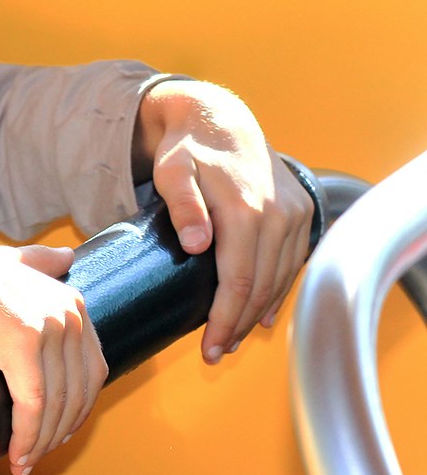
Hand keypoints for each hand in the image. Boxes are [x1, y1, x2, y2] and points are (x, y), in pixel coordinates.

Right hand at [0, 231, 106, 474]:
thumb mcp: (13, 262)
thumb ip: (41, 261)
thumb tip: (67, 256)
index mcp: (73, 302)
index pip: (92, 371)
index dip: (79, 409)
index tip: (59, 432)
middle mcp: (69, 315)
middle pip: (77, 393)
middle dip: (61, 431)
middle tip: (39, 454)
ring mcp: (49, 329)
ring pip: (56, 406)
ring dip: (42, 443)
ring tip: (23, 463)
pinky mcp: (22, 346)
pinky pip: (33, 407)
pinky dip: (27, 438)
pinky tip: (16, 457)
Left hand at [134, 80, 312, 363]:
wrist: (220, 121)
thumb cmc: (188, 151)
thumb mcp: (172, 172)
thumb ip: (183, 206)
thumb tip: (197, 244)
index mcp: (246, 211)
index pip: (239, 281)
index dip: (225, 319)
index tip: (210, 348)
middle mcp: (278, 216)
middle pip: (262, 287)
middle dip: (239, 325)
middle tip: (216, 352)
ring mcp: (294, 216)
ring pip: (280, 278)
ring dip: (258, 312)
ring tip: (233, 338)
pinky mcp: (301, 214)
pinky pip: (292, 262)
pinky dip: (278, 290)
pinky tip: (263, 314)